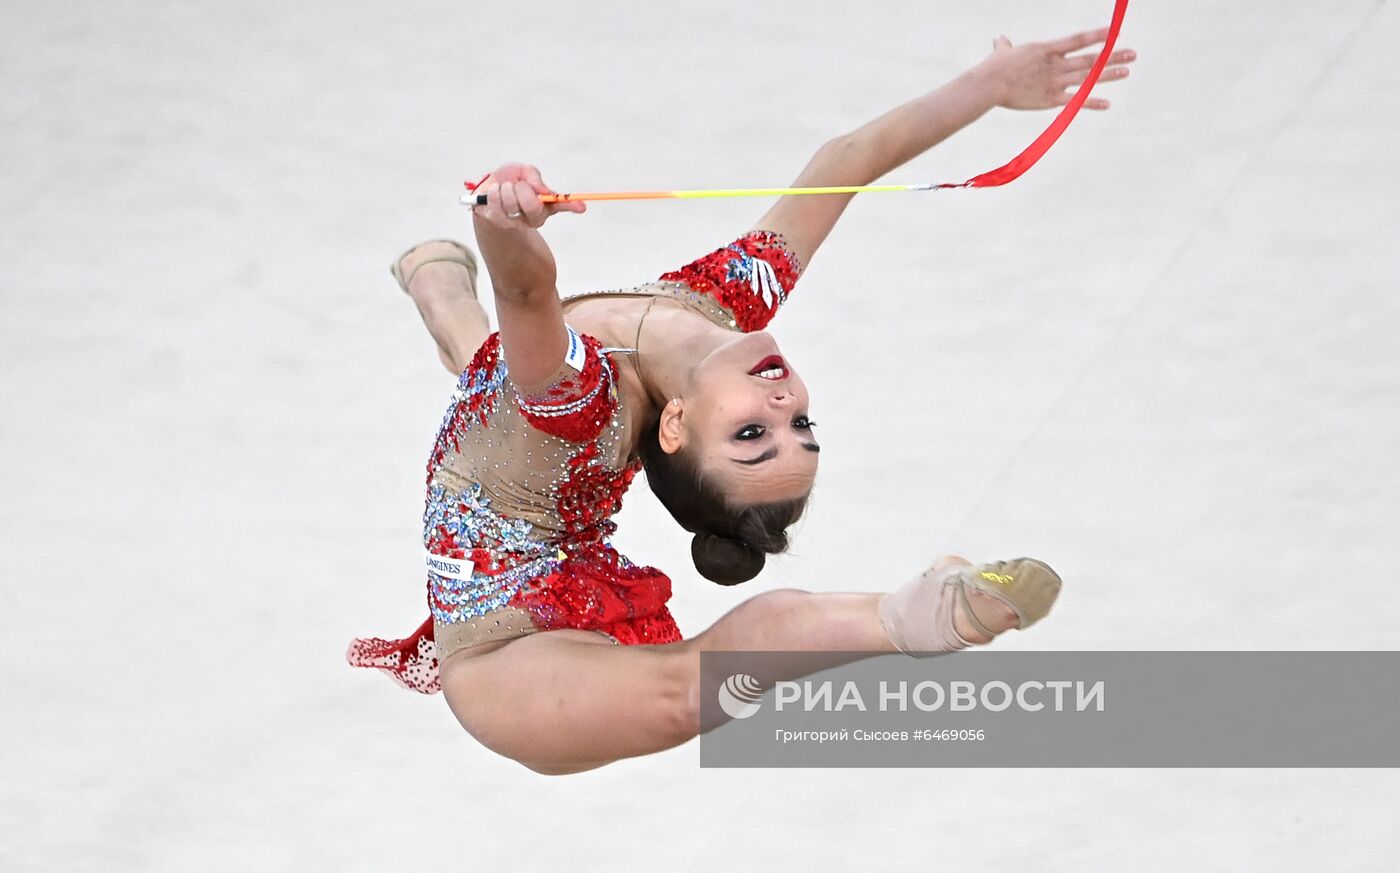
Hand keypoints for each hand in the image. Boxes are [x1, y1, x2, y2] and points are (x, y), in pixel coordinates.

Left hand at [471, 163, 585, 229]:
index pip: (561, 205)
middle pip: (533, 207)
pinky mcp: (498, 223)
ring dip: (506, 189)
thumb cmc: (510, 180)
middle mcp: (534, 217)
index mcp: (545, 204)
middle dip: (523, 190)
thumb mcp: (523, 171)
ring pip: (512, 204)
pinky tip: (494, 192)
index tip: (582, 207)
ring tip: (504, 187)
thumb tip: (541, 190)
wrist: (487, 189)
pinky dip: (494, 193)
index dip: (572, 205)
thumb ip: (533, 176)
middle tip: (517, 184)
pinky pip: (496, 206)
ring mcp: (517, 223)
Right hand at [979, 27, 1134, 111]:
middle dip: (1113, 56)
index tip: (1115, 32)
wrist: (990, 84)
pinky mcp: (1050, 99)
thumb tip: (1000, 40)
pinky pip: (1076, 101)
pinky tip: (1107, 103)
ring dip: (1109, 74)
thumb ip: (1005, 46)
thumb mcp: (1002, 52)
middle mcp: (1057, 64)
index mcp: (1047, 49)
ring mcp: (1055, 82)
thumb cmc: (994, 67)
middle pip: (1090, 59)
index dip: (1098, 36)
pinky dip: (1092, 102)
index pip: (1079, 40)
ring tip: (1127, 71)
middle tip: (1132, 54)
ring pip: (1088, 77)